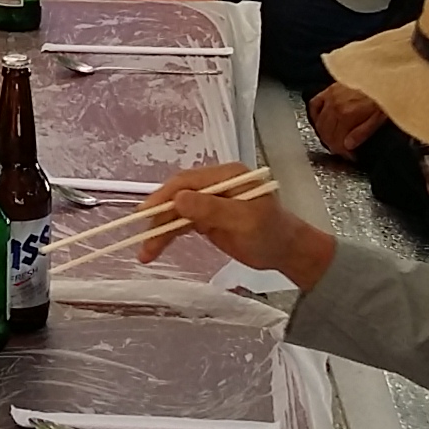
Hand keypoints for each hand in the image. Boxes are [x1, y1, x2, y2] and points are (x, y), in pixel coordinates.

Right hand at [140, 164, 335, 292]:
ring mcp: (210, 202)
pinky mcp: (207, 219)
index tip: (146, 213)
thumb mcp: (244, 221)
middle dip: (158, 217)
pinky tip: (154, 249)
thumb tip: (178, 200)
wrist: (288, 253)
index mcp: (227, 176)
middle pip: (177, 195)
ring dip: (159, 231)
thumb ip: (212, 210)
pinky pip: (181, 224)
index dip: (164, 196)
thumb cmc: (273, 234)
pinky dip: (167, 236)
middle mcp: (215, 185)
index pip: (188, 181)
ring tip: (145, 253)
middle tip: (140, 237)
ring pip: (176, 212)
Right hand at [308, 82, 385, 158]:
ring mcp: (331, 97)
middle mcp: (335, 106)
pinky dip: (315, 115)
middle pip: (327, 133)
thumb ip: (362, 133)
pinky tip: (321, 122)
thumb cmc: (383, 97)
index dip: (343, 152)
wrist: (385, 78)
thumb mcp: (379, 118)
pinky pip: (314, 104)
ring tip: (332, 140)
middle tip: (342, 151)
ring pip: (319, 122)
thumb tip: (348, 145)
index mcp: (347, 114)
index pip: (337, 141)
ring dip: (324, 134)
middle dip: (334, 146)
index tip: (349, 156)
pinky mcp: (330, 89)